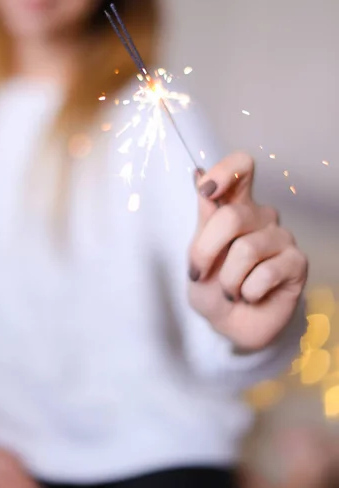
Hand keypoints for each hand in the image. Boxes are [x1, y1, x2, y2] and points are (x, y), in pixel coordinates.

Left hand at [189, 152, 307, 351]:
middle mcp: (261, 217)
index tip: (206, 192)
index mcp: (235, 206)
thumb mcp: (197, 255)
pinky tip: (251, 297)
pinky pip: (266, 273)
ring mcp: (281, 238)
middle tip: (198, 275)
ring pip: (246, 249)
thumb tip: (198, 174)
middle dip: (206, 251)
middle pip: (233, 216)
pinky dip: (248, 292)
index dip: (224, 172)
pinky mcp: (297, 262)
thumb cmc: (211, 287)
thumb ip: (204, 217)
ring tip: (230, 291)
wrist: (228, 326)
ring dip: (228, 280)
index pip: (241, 167)